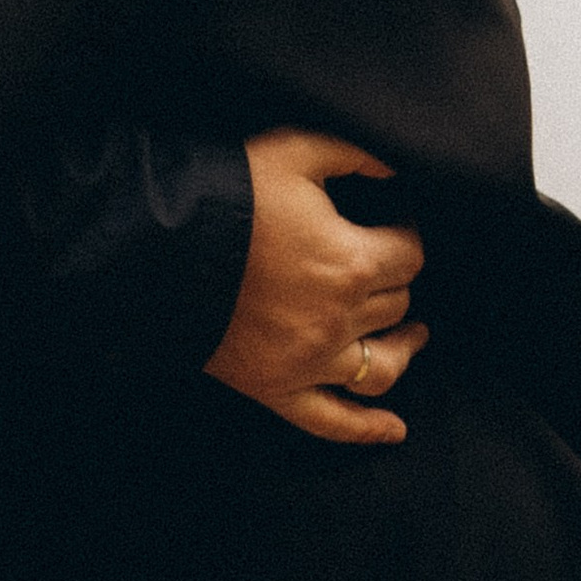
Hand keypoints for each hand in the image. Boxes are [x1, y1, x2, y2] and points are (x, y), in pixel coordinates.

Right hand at [203, 129, 426, 447]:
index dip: (407, 235)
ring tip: (414, 335)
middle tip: (388, 264)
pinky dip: (367, 429)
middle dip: (396, 280)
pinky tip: (393, 430)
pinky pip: (332, 421)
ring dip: (404, 348)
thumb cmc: (233, 193)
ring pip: (382, 366)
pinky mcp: (279, 388)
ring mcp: (311, 361)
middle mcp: (340, 319)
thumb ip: (352, 154)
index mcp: (350, 262)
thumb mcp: (295, 150)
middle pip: (396, 304)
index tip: (396, 224)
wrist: (165, 245)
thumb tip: (392, 169)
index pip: (408, 256)